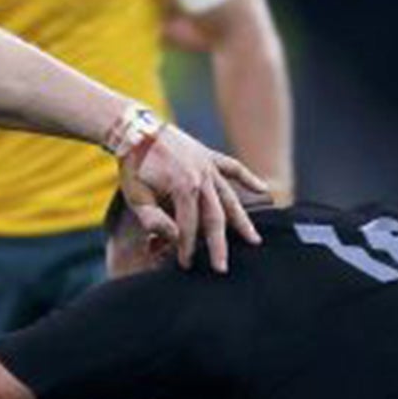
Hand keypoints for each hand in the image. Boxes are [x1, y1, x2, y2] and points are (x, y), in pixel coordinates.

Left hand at [127, 125, 265, 271]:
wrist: (135, 130)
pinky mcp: (209, 156)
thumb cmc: (133, 166)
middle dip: (219, 245)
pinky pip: (233, 167)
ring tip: (254, 240)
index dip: (186, 247)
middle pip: (215, 217)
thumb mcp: (136, 196)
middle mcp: (201, 177)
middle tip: (222, 268)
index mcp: (183, 188)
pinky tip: (264, 190)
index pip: (189, 226)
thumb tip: (174, 237)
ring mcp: (208, 166)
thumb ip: (153, 220)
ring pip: (230, 198)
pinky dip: (249, 178)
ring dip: (242, 220)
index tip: (185, 263)